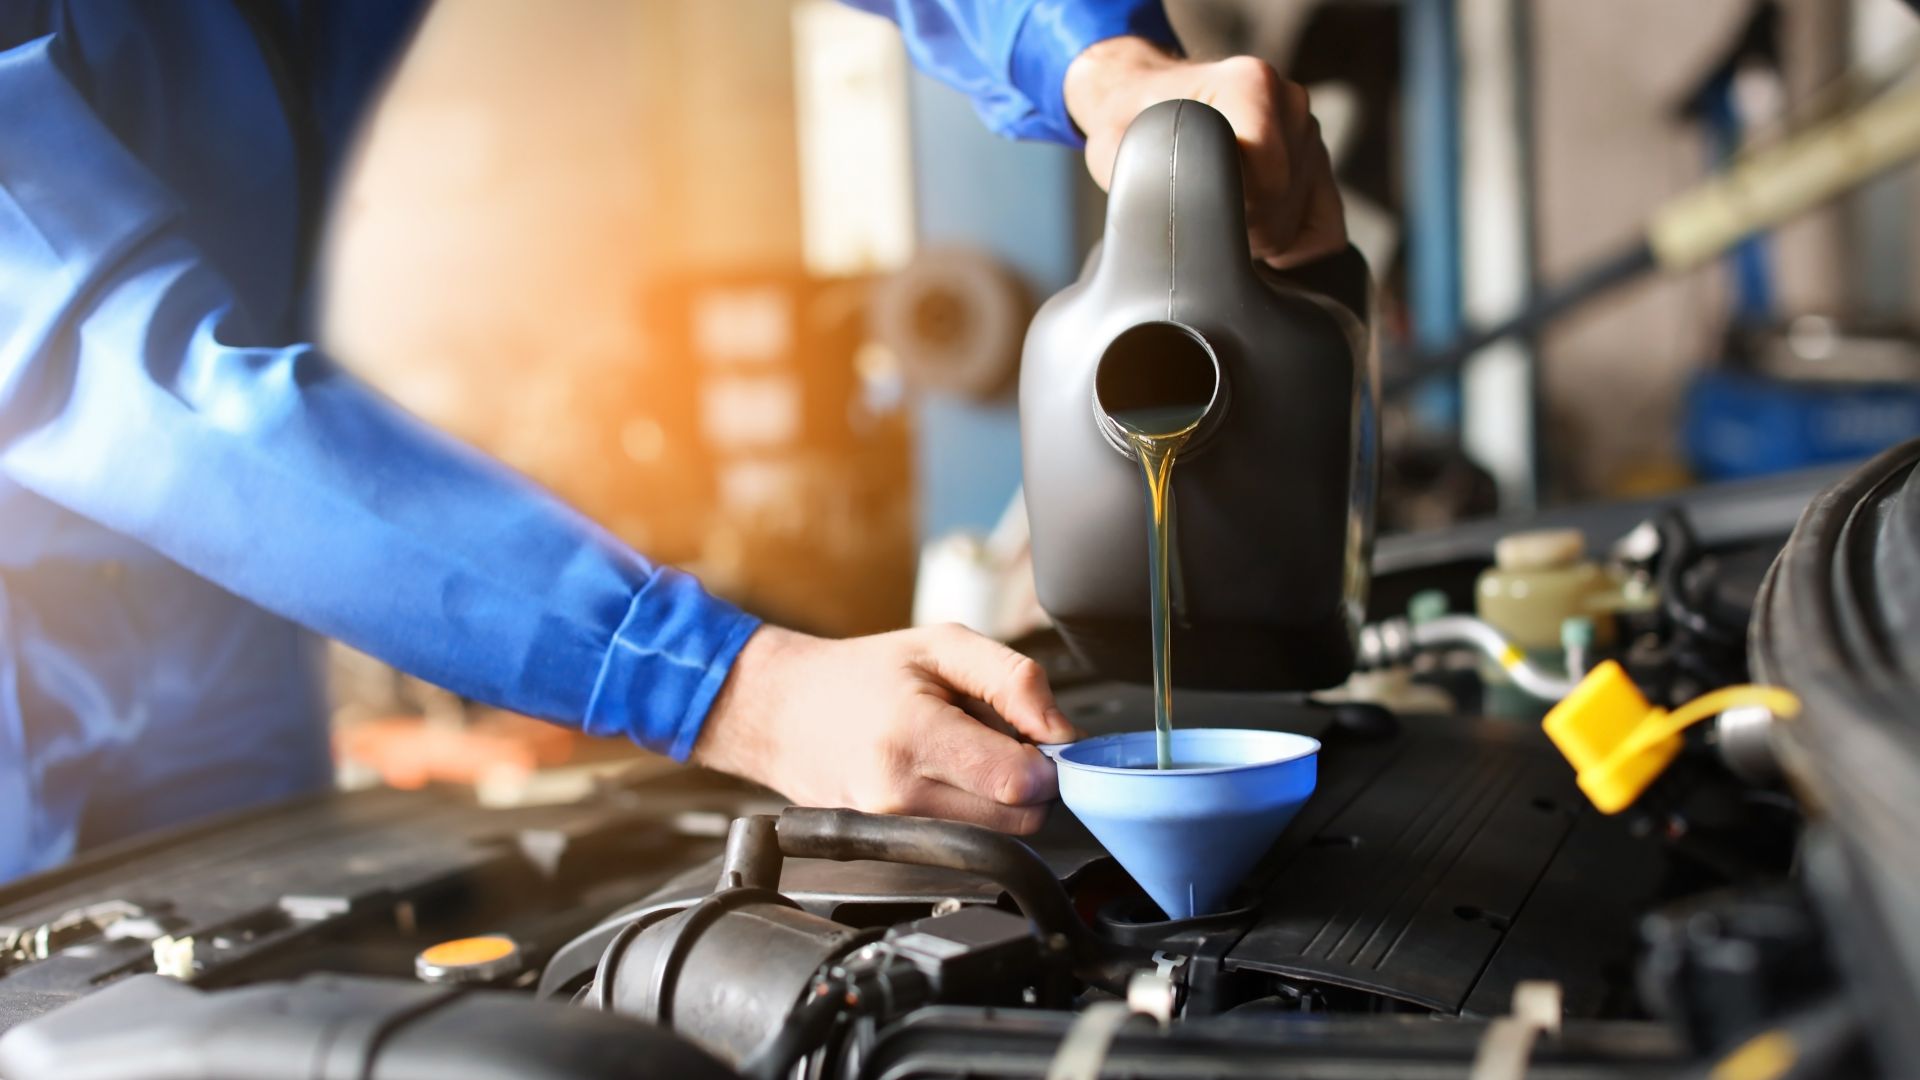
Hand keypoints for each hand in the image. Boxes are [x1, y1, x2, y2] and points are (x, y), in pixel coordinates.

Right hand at [691, 624, 1082, 833]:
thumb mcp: (944, 646)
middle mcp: (898, 794)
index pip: (1020, 781)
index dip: (1046, 760)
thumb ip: (1015, 680)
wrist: (783, 711)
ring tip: (966, 758)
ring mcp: (889, 829)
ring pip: (995, 837)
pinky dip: (970, 816)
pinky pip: (961, 843)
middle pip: (1018, 819)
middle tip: (999, 742)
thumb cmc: (864, 675)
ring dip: (999, 801)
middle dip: (1028, 782)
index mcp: (914, 735)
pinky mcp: (886, 849)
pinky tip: (945, 781)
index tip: (1036, 738)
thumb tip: (1062, 732)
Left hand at [1063, 36, 1346, 269]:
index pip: (1269, 184)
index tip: (1189, 201)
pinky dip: (1289, 246)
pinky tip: (1249, 231)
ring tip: (1216, 208)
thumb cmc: (1132, 126)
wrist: (1146, 101)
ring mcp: (1309, 134)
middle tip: (1194, 208)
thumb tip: (1193, 243)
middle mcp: (1292, 103)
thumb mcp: (1127, 150)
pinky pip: (1324, 233)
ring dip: (1254, 234)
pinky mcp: (1318, 167)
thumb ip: (1161, 184)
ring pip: (1299, 226)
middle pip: (1281, 211)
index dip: (1227, 213)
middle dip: (1236, 228)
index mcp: (1252, 85)